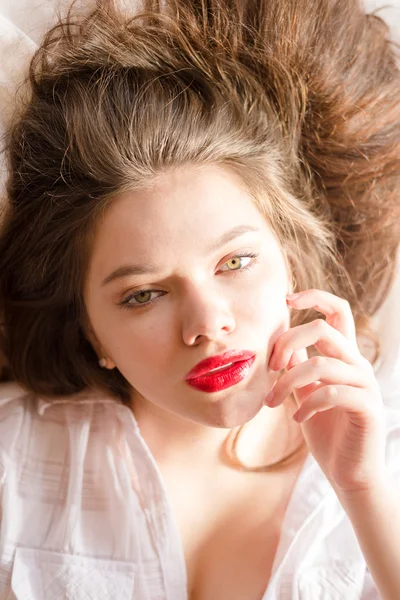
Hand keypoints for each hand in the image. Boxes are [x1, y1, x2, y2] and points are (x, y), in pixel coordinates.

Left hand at [265, 289, 385, 493]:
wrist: (348, 473)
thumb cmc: (325, 431)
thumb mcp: (304, 392)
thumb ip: (297, 367)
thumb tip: (280, 343)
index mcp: (344, 356)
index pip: (338, 311)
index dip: (315, 297)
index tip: (287, 299)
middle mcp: (358, 364)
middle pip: (323, 328)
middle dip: (288, 342)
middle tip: (271, 367)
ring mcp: (365, 385)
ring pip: (321, 363)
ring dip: (287, 382)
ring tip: (273, 403)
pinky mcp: (367, 407)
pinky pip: (331, 392)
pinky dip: (306, 404)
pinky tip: (296, 418)